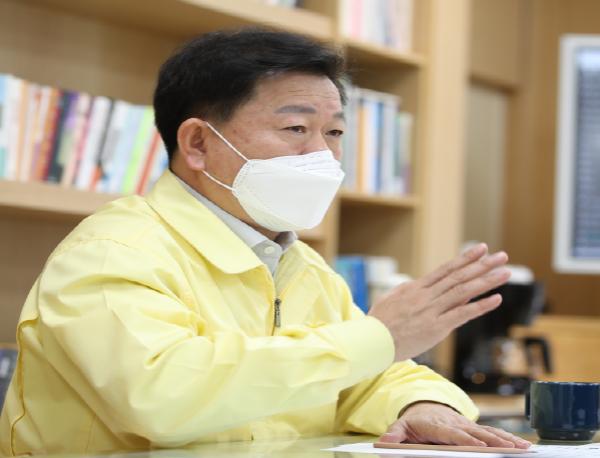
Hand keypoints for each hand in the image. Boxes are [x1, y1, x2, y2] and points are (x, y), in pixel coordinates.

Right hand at [368, 243, 509, 360]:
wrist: (372, 341)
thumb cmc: (379, 323)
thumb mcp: (390, 299)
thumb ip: (406, 291)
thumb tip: (417, 285)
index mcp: (416, 288)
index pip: (445, 269)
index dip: (465, 258)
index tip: (481, 249)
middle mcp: (426, 296)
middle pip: (459, 276)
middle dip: (482, 265)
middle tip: (501, 256)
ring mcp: (432, 310)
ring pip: (463, 292)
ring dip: (486, 281)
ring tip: (504, 272)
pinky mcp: (436, 327)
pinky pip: (462, 315)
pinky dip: (480, 306)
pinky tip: (495, 299)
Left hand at [380, 402, 530, 448]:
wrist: (424, 407)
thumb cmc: (413, 422)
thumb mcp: (400, 427)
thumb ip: (393, 435)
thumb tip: (383, 444)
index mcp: (437, 425)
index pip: (452, 433)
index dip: (465, 439)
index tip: (477, 445)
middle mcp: (455, 423)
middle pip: (476, 433)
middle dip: (493, 441)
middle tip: (511, 449)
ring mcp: (467, 425)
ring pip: (488, 431)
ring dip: (506, 440)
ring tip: (523, 448)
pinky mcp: (475, 428)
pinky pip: (493, 432)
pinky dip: (508, 438)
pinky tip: (522, 445)